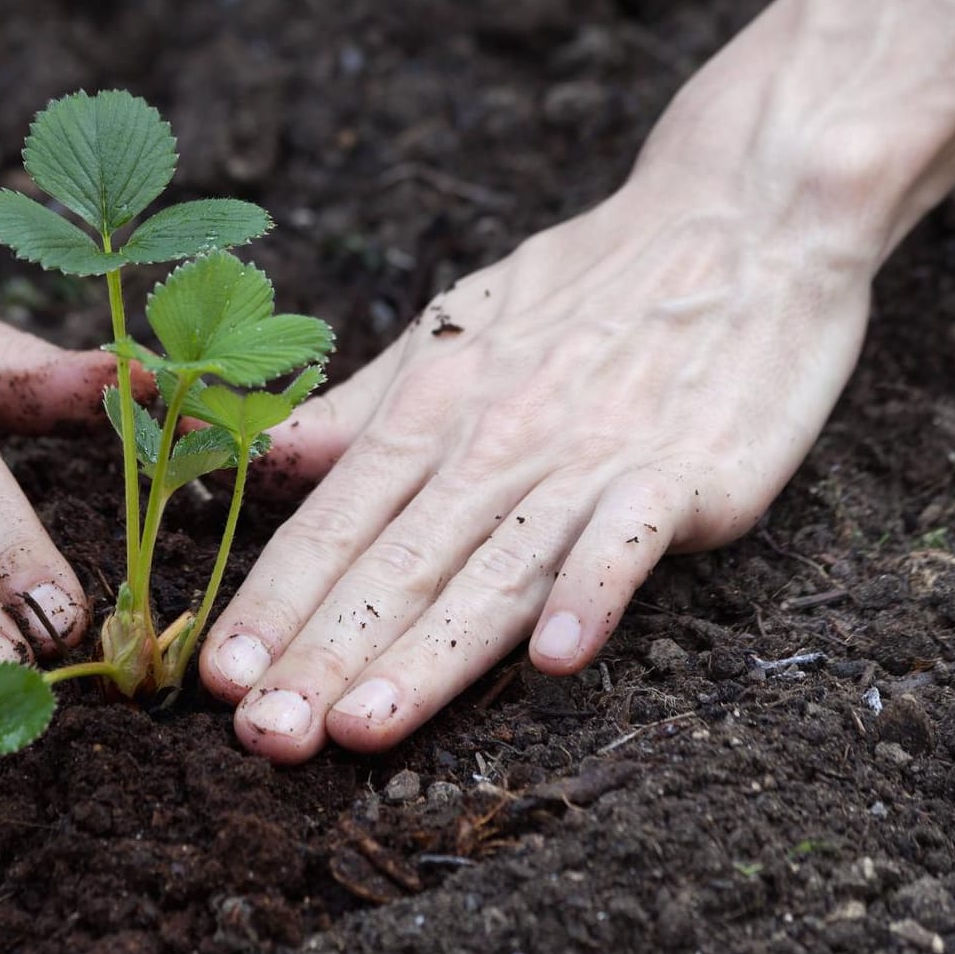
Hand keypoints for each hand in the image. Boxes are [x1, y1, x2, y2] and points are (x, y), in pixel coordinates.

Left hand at [198, 183, 873, 760]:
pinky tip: (555, 657)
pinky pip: (629, 535)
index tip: (215, 679)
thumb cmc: (583, 285)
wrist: (739, 216)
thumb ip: (358, 410)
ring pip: (492, 569)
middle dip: (320, 654)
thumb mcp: (450, 327)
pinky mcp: (683, 467)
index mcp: (430, 407)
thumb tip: (262, 459)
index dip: (272, 603)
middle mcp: (493, 437)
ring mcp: (587, 454)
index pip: (332, 523)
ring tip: (360, 728)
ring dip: (426, 654)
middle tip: (260, 737)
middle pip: (394, 563)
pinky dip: (592, 589)